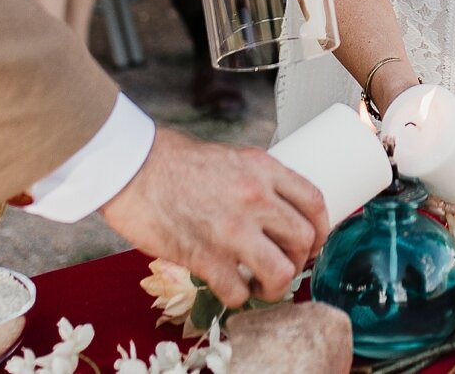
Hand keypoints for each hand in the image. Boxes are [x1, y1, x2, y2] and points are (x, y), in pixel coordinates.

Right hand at [101, 125, 328, 307]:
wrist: (132, 168)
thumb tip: (272, 208)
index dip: (322, 227)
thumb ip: (255, 180)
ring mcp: (232, 230)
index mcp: (263, 169)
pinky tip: (230, 288)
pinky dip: (238, 297)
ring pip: (282, 272)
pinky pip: (239, 292)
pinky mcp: (206, 257)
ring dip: (276, 286)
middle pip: (303, 240)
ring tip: (262, 284)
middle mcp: (255, 199)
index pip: (314, 202)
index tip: (314, 240)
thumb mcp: (230, 156)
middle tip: (285, 264)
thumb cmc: (172, 161)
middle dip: (299, 259)